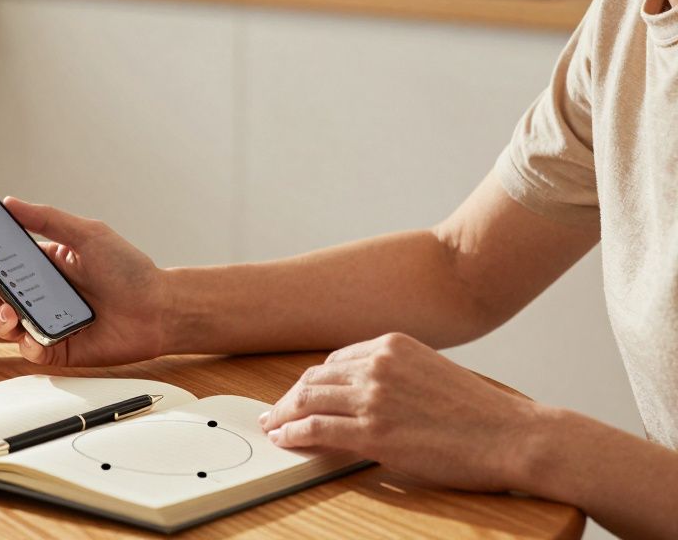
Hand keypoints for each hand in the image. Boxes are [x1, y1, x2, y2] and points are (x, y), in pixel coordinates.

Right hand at [0, 197, 171, 367]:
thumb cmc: (129, 270)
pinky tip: (33, 336)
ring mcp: (45, 321)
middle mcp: (38, 293)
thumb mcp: (87, 234)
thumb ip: (47, 219)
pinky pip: (29, 350)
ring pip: (4, 322)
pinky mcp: (56, 349)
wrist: (159, 310)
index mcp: (42, 264)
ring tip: (10, 312)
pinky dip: (27, 344)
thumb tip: (10, 203)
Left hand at [259, 332, 542, 490]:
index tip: (301, 393)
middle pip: (315, 378)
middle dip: (290, 396)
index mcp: (391, 344)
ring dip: (283, 414)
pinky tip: (284, 438)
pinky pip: (316, 428)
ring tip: (273, 425)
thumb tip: (363, 393)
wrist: (510, 435)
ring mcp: (372, 397)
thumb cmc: (479, 412)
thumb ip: (394, 375)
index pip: (335, 361)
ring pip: (308, 400)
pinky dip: (292, 433)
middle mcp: (377, 364)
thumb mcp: (430, 372)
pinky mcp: (372, 431)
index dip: (312, 381)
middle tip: (275, 411)